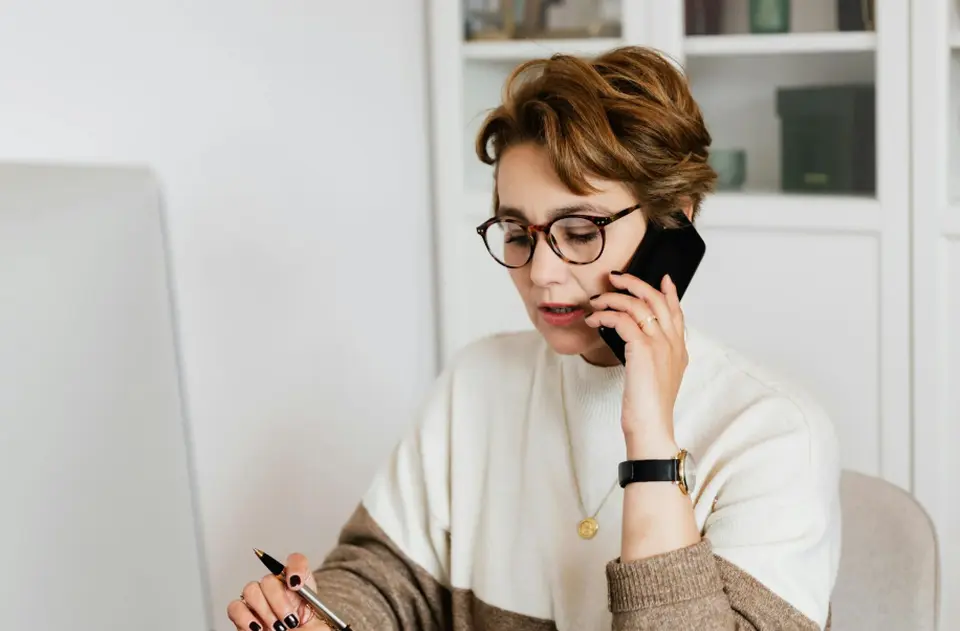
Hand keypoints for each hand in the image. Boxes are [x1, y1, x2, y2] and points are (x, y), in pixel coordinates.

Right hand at [227, 553, 328, 630]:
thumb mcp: (321, 622)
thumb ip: (313, 603)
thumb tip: (295, 583)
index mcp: (298, 588)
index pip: (296, 562)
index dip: (295, 568)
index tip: (296, 585)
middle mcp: (277, 591)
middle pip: (269, 578)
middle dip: (278, 601)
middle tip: (289, 620)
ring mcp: (258, 602)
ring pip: (251, 589)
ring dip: (263, 610)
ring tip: (276, 627)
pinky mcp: (243, 616)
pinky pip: (235, 607)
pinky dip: (245, 618)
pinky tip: (258, 628)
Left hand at [586, 272, 687, 455]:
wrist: (651, 426)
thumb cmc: (648, 407)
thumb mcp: (656, 377)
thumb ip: (654, 357)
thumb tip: (638, 343)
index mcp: (679, 349)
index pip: (677, 312)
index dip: (670, 292)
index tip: (664, 278)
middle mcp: (673, 343)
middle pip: (656, 299)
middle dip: (635, 283)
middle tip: (616, 278)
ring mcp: (660, 344)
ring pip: (638, 304)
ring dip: (613, 298)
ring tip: (597, 301)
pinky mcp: (643, 349)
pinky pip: (622, 319)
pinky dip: (605, 315)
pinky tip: (594, 319)